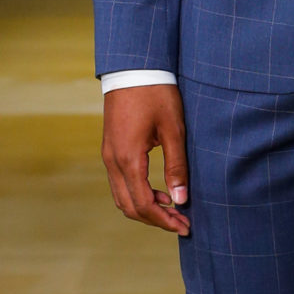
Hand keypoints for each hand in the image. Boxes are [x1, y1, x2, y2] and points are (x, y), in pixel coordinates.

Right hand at [101, 83, 190, 235]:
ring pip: (122, 197)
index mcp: (128, 158)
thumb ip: (177, 166)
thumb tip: (181, 199)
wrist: (133, 67)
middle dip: (155, 220)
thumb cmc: (156, 94)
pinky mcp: (110, 149)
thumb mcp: (173, 130)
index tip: (186, 226)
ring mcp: (108, 155)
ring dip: (146, 208)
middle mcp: (113, 161)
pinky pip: (120, 183)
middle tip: (182, 222)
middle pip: (129, 207)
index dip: (164, 221)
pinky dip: (138, 194)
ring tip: (173, 208)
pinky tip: (159, 191)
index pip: (143, 204)